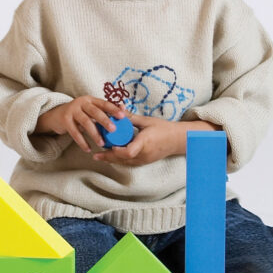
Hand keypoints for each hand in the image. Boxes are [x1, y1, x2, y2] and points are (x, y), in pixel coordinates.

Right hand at [35, 96, 125, 152]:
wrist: (56, 115)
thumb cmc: (79, 114)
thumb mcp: (90, 111)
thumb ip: (104, 112)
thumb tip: (124, 112)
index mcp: (91, 100)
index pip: (104, 103)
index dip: (114, 109)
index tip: (123, 116)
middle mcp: (81, 103)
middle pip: (95, 112)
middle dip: (105, 121)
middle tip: (113, 130)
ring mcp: (72, 110)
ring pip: (86, 122)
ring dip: (94, 134)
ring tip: (101, 143)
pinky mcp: (65, 120)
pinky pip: (75, 132)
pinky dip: (82, 142)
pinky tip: (88, 149)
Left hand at [93, 116, 219, 166]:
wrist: (177, 139)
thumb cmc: (163, 128)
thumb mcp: (147, 121)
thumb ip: (131, 118)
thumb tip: (117, 109)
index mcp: (144, 142)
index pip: (129, 152)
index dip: (117, 151)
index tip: (109, 147)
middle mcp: (143, 154)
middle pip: (123, 160)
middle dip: (108, 157)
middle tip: (96, 155)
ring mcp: (144, 160)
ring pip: (125, 163)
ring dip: (112, 160)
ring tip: (100, 156)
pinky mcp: (145, 162)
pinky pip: (129, 163)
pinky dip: (120, 160)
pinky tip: (112, 156)